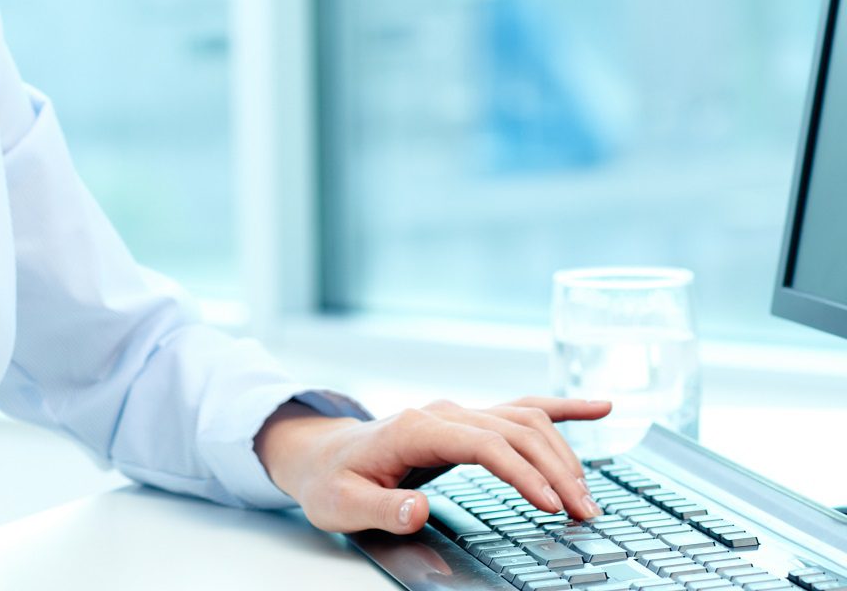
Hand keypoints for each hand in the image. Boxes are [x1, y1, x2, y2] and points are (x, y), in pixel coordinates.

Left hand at [254, 394, 611, 536]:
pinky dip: (563, 407)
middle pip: (514, 430)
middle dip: (555, 470)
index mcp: (416, 428)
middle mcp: (444, 412)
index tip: (551, 506)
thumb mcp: (342, 503)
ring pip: (525, 418)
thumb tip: (417, 509)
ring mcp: (459, 412)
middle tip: (585, 514)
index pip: (484, 444)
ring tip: (589, 497)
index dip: (522, 473)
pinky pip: (523, 407)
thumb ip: (379, 507)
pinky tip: (600, 407)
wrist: (322, 453)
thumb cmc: (332, 480)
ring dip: (563, 452)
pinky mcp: (470, 420)